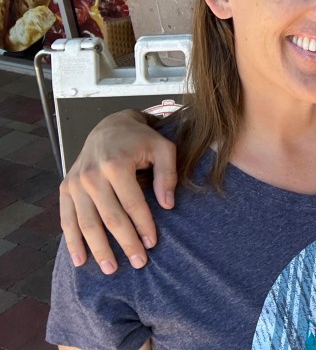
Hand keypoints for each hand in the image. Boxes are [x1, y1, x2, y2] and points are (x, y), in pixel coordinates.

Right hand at [58, 110, 177, 273]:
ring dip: (98, 249)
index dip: (144, 225)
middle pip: (110, 217)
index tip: (152, 244)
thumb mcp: (163, 148)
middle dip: (125, 243)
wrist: (109, 127)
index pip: (132, 203)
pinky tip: (81, 260)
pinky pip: (67, 220)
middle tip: (139, 263)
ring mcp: (75, 183)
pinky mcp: (65, 189)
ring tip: (111, 269)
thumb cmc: (141, 139)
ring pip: (86, 224)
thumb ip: (167, 174)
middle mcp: (91, 175)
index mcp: (116, 164)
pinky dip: (72, 242)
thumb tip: (167, 205)